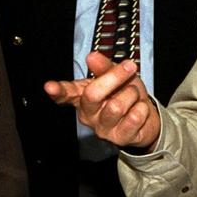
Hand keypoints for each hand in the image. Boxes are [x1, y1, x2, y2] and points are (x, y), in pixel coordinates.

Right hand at [44, 52, 159, 149]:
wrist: (147, 117)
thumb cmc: (126, 94)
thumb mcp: (116, 74)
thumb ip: (104, 66)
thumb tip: (91, 57)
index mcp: (82, 96)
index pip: (66, 93)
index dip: (57, 90)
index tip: (49, 87)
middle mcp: (88, 114)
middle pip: (93, 94)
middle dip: (115, 77)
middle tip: (129, 67)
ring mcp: (102, 128)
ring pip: (116, 106)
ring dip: (132, 95)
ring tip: (133, 97)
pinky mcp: (118, 139)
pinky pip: (134, 117)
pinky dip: (142, 108)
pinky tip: (138, 111)